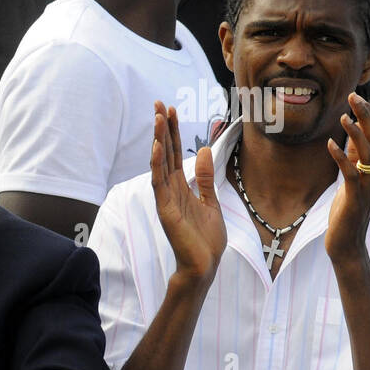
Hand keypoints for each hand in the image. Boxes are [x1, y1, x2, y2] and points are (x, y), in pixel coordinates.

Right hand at [150, 102, 226, 282]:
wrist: (205, 265)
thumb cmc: (206, 239)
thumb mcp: (211, 201)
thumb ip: (205, 178)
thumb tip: (206, 150)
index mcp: (181, 187)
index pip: (176, 153)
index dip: (174, 131)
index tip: (171, 110)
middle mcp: (170, 189)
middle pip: (166, 152)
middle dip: (163, 129)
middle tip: (159, 104)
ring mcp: (166, 198)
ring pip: (161, 163)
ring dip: (159, 140)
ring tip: (158, 118)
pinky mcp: (165, 209)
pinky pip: (159, 183)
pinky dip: (157, 164)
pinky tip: (158, 147)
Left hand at [326, 92, 369, 262]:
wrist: (346, 243)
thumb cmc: (346, 211)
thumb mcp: (351, 180)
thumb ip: (353, 161)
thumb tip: (350, 138)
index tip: (358, 98)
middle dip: (367, 116)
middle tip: (354, 97)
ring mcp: (367, 186)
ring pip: (368, 154)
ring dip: (356, 133)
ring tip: (345, 116)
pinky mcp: (354, 197)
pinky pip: (350, 173)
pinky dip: (341, 157)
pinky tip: (330, 144)